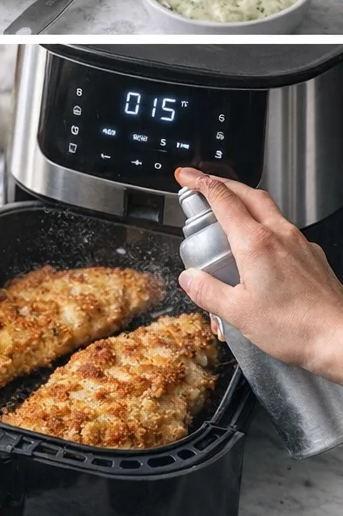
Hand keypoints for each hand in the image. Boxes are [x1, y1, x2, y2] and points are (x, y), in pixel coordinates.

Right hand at [177, 167, 342, 382]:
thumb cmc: (296, 327)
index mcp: (256, 243)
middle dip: (224, 185)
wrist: (338, 338)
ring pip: (268, 211)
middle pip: (249, 194)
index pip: (223, 199)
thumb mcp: (237, 313)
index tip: (187, 177)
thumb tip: (189, 278)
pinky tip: (258, 254)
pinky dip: (264, 231)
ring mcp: (300, 244)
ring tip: (229, 223)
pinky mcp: (312, 257)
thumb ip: (207, 292)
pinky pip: (283, 233)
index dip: (201, 183)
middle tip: (205, 188)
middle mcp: (280, 235)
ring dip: (245, 206)